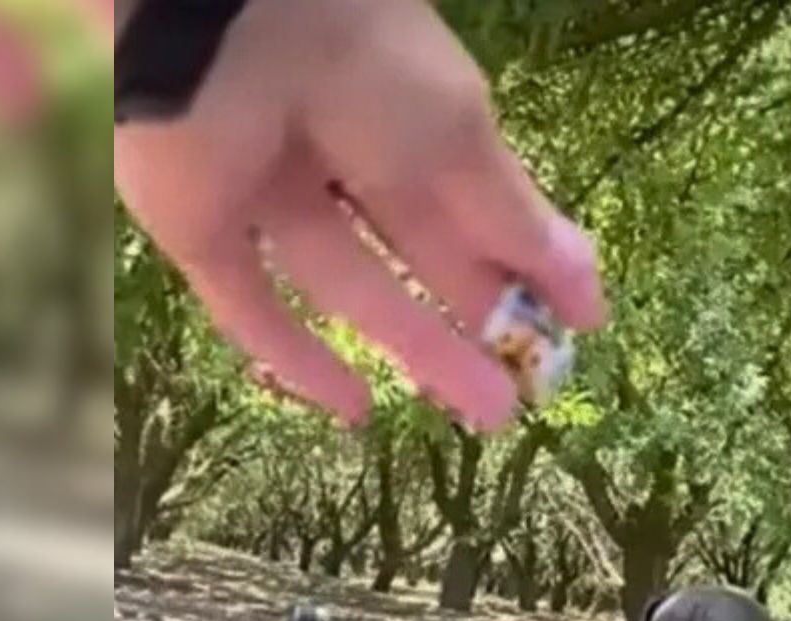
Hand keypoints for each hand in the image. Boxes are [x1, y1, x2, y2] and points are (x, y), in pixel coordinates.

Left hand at [114, 0, 605, 429]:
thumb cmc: (368, 63)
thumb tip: (591, 295)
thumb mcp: (460, 140)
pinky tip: (357, 409)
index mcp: (412, 112)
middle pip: (416, 252)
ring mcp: (268, 191)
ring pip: (347, 285)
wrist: (226, 25)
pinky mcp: (199, 228)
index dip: (528, 264)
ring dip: (418, 348)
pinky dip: (299, 360)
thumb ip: (516, 225)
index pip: (476, 202)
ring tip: (490, 413)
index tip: (579, 325)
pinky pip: (248, 305)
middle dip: (476, 320)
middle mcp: (344, 152)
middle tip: (529, 393)